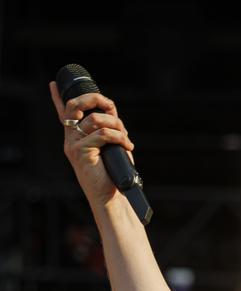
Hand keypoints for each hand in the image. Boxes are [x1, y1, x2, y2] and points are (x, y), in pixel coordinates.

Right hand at [48, 81, 136, 206]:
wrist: (110, 197)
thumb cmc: (113, 173)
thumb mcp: (111, 146)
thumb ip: (107, 129)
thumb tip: (111, 112)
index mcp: (76, 136)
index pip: (64, 113)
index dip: (58, 98)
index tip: (54, 84)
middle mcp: (70, 138)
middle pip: (76, 106)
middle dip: (96, 99)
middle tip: (111, 107)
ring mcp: (73, 144)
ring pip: (96, 119)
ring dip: (117, 125)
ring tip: (126, 139)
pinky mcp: (81, 151)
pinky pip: (103, 134)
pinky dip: (120, 137)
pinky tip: (128, 146)